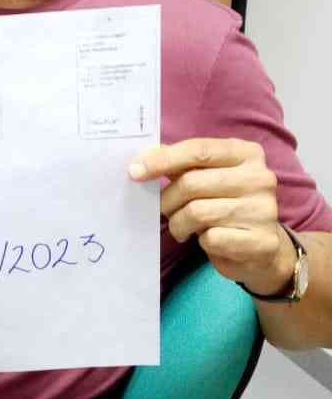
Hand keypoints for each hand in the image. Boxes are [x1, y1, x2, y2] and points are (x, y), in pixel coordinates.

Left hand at [128, 138, 295, 295]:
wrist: (260, 248)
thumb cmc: (226, 205)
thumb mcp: (208, 177)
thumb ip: (182, 165)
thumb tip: (144, 158)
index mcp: (247, 153)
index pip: (198, 150)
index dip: (162, 160)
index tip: (134, 171)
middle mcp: (260, 178)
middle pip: (192, 182)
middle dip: (167, 199)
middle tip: (163, 209)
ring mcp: (264, 210)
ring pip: (197, 212)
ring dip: (179, 223)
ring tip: (182, 227)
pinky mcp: (261, 241)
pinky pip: (212, 238)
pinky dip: (201, 241)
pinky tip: (207, 239)